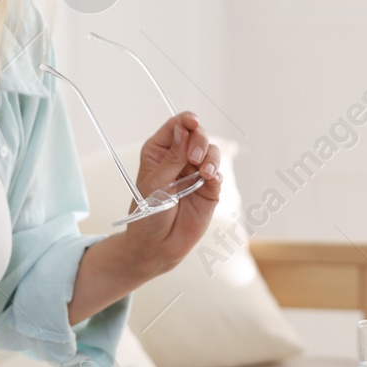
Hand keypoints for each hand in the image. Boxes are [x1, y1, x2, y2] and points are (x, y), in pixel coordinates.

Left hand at [120, 110, 223, 272]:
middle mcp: (179, 158)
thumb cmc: (148, 214)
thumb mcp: (155, 183)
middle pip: (197, 135)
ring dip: (211, 156)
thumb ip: (172, 157)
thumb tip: (184, 129)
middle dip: (200, 140)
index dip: (186, 121)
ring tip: (205, 171)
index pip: (176, 127)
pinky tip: (211, 178)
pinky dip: (217, 173)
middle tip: (194, 157)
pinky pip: (218, 173)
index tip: (193, 122)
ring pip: (212, 152)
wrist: (157, 246)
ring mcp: (196, 173)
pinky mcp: (209, 189)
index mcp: (160, 151)